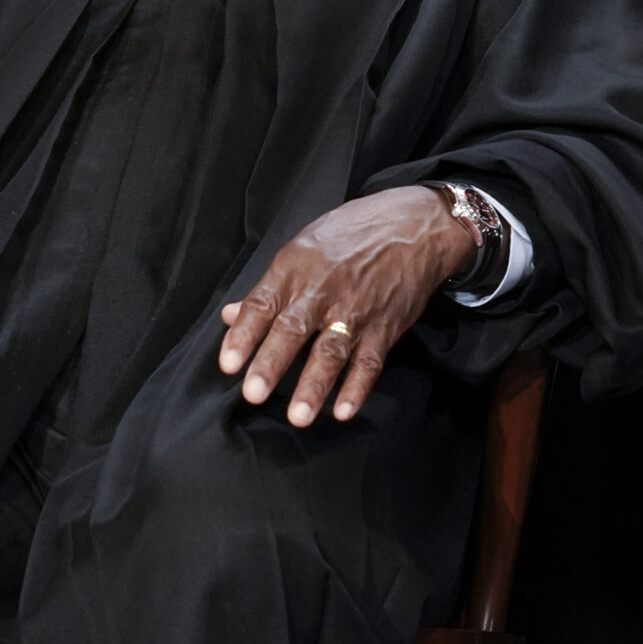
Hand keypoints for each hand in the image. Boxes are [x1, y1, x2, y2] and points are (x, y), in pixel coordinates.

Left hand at [216, 186, 475, 426]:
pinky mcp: (384, 327)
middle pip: (293, 330)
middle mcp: (322, 290)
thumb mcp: (303, 246)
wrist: (414, 226)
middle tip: (253, 394)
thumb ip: (269, 287)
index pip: (263, 304)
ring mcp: (355, 311)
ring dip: (313, 385)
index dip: (244, 335)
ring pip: (331, 351)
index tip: (228, 364)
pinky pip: (369, 362)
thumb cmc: (352, 233)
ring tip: (298, 417)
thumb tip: (229, 315)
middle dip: (272, 363)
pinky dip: (357, 388)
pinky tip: (342, 412)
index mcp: (295, 268)